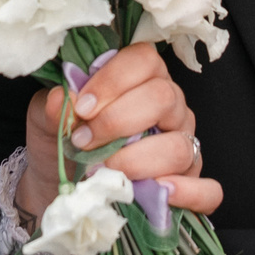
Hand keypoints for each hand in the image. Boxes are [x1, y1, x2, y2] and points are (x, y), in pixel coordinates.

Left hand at [18, 44, 220, 221]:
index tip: (82, 107)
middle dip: (118, 121)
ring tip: (105, 172)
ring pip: (179, 146)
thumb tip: (63, 98)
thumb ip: (52, 107)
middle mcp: (170, 108)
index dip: (113, 80)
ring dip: (137, 162)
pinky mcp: (191, 185)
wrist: (59, 189)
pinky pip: (208, 190)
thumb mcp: (46, 121)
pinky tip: (159, 194)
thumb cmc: (61, 144)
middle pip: (163, 98)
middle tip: (84, 142)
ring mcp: (184, 146)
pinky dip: (187, 194)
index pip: (144, 60)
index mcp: (141, 79)